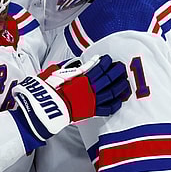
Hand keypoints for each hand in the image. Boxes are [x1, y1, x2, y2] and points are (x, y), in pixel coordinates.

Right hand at [12, 55, 129, 140]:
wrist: (46, 108)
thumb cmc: (48, 90)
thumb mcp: (55, 72)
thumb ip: (68, 66)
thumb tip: (78, 62)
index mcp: (82, 78)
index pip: (99, 67)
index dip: (106, 62)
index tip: (108, 59)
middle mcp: (90, 89)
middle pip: (109, 78)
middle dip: (117, 72)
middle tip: (121, 67)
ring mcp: (92, 101)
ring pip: (112, 92)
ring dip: (120, 86)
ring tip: (124, 82)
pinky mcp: (91, 112)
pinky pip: (107, 109)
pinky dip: (115, 104)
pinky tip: (119, 100)